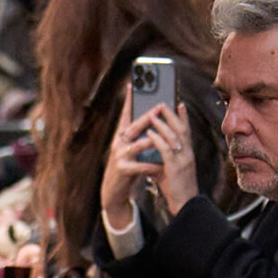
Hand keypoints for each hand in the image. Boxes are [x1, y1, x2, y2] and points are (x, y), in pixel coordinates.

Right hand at [101, 87, 159, 227]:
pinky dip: (153, 165)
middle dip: (147, 116)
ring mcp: (120, 156)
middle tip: (160, 106)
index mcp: (120, 137)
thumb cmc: (126, 169)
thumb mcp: (130, 151)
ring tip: (164, 136)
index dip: (128, 100)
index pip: (125, 115)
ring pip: (139, 144)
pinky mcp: (124, 170)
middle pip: (134, 126)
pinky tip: (162, 164)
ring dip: (153, 140)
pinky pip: (142, 165)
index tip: (132, 84)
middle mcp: (118, 143)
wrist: (113, 192)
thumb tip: (153, 122)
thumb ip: (138, 138)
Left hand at [145, 102, 198, 216]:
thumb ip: (162, 158)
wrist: (184, 204)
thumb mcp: (169, 169)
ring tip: (152, 114)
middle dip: (171, 115)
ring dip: (162, 124)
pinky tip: (150, 132)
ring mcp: (183, 160)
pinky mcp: (175, 167)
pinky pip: (166, 149)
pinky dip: (158, 139)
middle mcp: (188, 154)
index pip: (187, 131)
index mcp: (188, 153)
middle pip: (181, 129)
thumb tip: (151, 150)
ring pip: (174, 137)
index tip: (179, 104)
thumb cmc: (176, 188)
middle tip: (162, 103)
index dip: (184, 117)